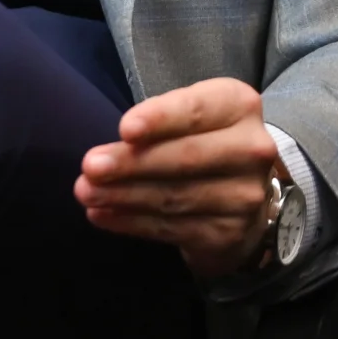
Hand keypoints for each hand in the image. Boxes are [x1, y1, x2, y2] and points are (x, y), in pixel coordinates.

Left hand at [75, 76, 280, 277]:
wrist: (242, 188)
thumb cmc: (198, 136)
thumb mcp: (185, 113)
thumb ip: (158, 119)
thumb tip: (121, 141)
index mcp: (237, 106)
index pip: (196, 111)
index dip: (160, 120)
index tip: (125, 130)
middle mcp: (251, 150)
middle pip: (186, 158)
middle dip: (132, 163)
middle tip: (89, 167)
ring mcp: (245, 196)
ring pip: (176, 196)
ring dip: (124, 196)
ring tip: (86, 192)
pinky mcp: (230, 232)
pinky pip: (174, 228)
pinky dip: (132, 222)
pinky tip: (102, 215)